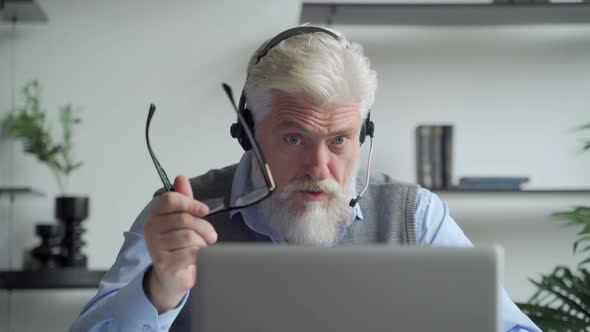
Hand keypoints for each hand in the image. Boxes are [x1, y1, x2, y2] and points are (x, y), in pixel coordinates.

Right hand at [143, 175, 217, 311]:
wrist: (172, 277)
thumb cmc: (178, 246)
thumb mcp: (181, 220)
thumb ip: (182, 199)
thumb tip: (181, 178)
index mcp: (155, 215)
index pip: (169, 200)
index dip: (190, 203)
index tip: (204, 210)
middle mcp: (151, 229)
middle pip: (184, 219)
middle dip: (203, 227)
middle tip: (210, 236)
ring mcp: (155, 247)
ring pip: (188, 236)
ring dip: (202, 242)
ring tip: (203, 247)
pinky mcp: (164, 263)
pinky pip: (190, 253)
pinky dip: (199, 254)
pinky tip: (197, 258)